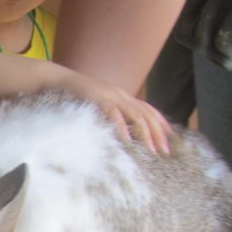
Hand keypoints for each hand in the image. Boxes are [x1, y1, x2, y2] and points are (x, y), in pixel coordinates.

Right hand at [56, 68, 172, 153]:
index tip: (172, 140)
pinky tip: (127, 141)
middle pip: (147, 114)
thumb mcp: (99, 105)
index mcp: (123, 96)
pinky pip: (114, 114)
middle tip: (165, 151)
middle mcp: (121, 95)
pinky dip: (122, 128)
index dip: (162, 124)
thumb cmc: (76, 96)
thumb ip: (111, 115)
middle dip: (158, 133)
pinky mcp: (99, 98)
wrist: (59, 79)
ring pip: (136, 115)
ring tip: (151, 150)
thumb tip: (120, 134)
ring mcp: (111, 96)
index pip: (149, 109)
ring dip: (145, 134)